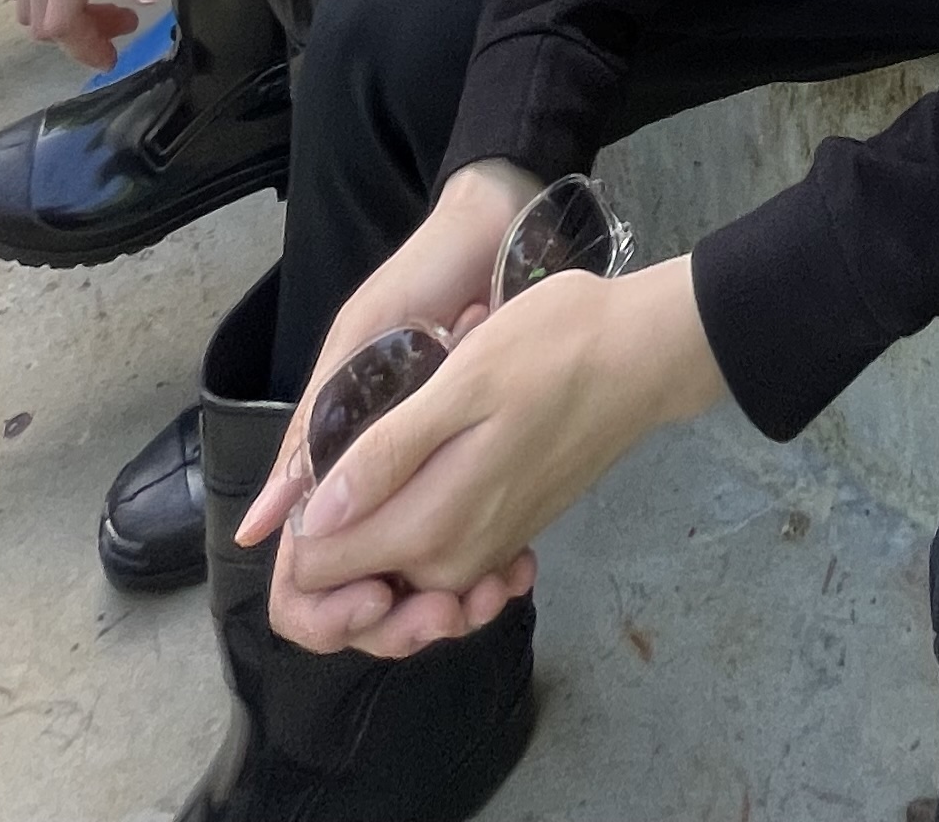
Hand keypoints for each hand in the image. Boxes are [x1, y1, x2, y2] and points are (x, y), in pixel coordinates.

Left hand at [257, 228, 728, 661]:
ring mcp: (484, 553)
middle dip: (330, 548)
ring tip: (385, 456)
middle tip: (346, 461)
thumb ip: (387, 454)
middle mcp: (453, 560)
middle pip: (352, 591)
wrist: (645, 356)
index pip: (315, 576)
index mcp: (433, 527)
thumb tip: (311, 518)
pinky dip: (420, 534)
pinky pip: (439, 567)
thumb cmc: (555, 347)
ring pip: (395, 580)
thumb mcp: (464, 379)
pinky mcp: (507, 536)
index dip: (293, 536)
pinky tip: (431, 471)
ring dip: (375, 539)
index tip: (307, 474)